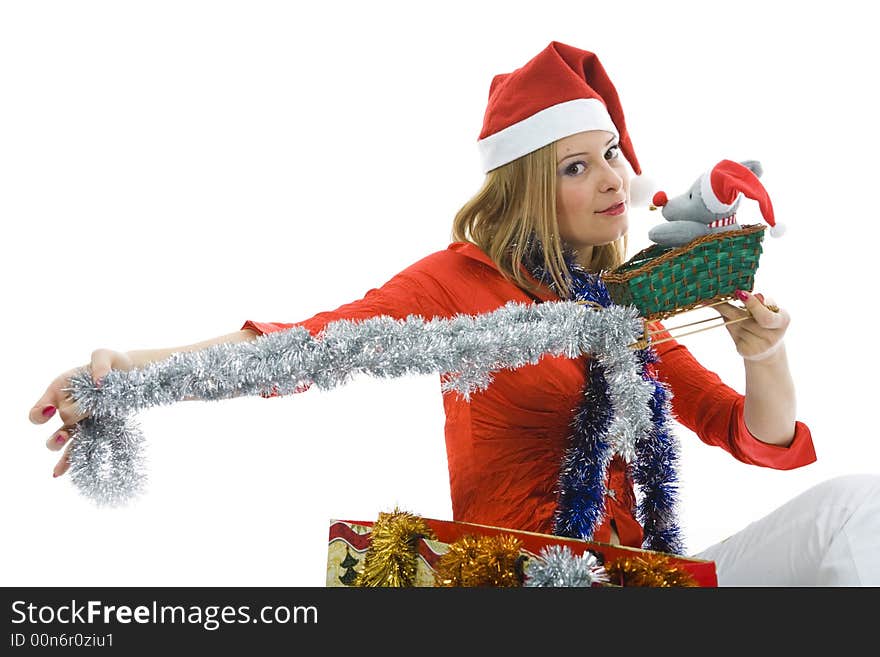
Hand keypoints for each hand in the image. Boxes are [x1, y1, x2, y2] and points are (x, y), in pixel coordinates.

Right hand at [29, 349, 134, 477]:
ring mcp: (80, 422)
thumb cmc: (114, 363)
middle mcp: (65, 409)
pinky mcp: (95, 430)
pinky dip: (68, 461)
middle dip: (60, 431)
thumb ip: (99, 363)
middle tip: (68, 431)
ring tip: (67, 443)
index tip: (51, 410)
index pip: (39, 410)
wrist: (132, 376)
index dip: (40, 413)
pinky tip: (59, 473)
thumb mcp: (106, 355)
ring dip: (62, 446)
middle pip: (54, 428)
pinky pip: (79, 449)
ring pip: (62, 442)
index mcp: (59, 391)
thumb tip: (98, 383)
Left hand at [715, 290, 789, 361]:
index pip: (766, 316)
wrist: (767, 348)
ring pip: (736, 326)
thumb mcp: (769, 310)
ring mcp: (760, 347)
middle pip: (745, 320)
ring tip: (728, 311)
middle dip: (727, 309)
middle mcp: (773, 337)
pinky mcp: (747, 352)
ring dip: (728, 316)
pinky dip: (730, 326)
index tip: (739, 293)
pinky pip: (733, 334)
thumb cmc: (766, 322)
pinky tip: (734, 325)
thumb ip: (762, 303)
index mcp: (782, 321)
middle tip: (712, 300)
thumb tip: (757, 296)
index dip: (752, 305)